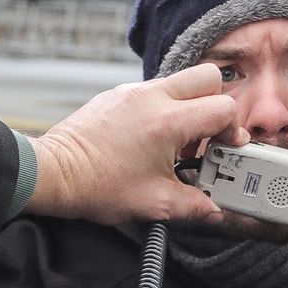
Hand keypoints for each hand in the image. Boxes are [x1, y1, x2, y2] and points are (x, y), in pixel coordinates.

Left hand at [24, 65, 249, 226]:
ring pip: (180, 81)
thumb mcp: (155, 203)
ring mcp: (133, 91)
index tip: (224, 149)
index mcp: (168, 121)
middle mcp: (152, 97)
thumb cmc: (97, 186)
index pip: (223, 107)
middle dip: (217, 104)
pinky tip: (154, 139)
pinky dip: (164, 108)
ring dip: (190, 107)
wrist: (55, 174)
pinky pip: (154, 90)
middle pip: (208, 77)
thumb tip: (212, 210)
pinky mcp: (117, 94)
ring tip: (179, 143)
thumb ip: (194, 206)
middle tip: (208, 136)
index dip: (232, 129)